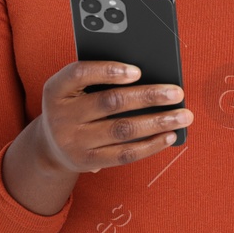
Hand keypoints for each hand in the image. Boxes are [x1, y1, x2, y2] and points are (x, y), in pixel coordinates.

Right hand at [35, 61, 193, 174]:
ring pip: (122, 130)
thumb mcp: (74, 88)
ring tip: (183, 116)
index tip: (138, 71)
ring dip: (158, 122)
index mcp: (56, 89)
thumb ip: (99, 78)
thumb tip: (148, 76)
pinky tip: (169, 135)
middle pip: (110, 103)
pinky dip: (150, 145)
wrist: (50, 146)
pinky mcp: (87, 161)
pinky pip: (124, 154)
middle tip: (177, 92)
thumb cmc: (74, 105)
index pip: (79, 74)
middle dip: (148, 96)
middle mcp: (61, 116)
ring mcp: (73, 141)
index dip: (108, 71)